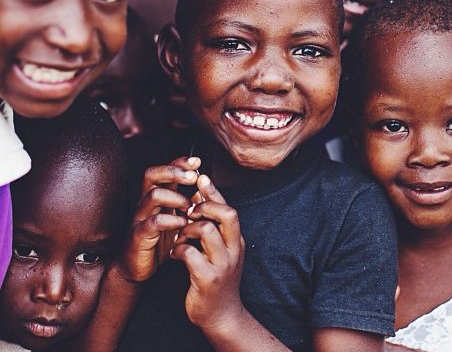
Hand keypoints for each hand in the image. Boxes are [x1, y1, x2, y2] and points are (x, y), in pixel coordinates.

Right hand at [117, 156, 200, 281]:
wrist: (138, 268)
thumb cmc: (159, 242)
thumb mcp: (177, 219)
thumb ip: (188, 203)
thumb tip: (205, 188)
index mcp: (156, 197)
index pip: (164, 170)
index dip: (179, 163)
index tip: (197, 162)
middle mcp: (145, 203)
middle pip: (152, 175)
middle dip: (174, 171)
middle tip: (193, 176)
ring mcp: (140, 218)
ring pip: (153, 195)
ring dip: (176, 198)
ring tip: (190, 207)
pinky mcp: (138, 235)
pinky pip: (152, 222)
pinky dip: (171, 220)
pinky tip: (183, 224)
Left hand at [171, 173, 245, 333]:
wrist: (221, 314)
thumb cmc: (217, 278)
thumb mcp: (222, 251)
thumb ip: (214, 228)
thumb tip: (201, 199)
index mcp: (236, 240)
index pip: (229, 208)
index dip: (214, 191)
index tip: (200, 177)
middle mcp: (234, 249)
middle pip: (227, 214)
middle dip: (205, 206)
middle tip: (189, 211)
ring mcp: (222, 264)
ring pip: (207, 230)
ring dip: (188, 228)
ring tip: (180, 236)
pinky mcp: (207, 279)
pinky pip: (190, 254)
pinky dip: (178, 250)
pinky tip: (174, 254)